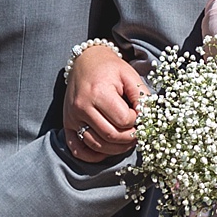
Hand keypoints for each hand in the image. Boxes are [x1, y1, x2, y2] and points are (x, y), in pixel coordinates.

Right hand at [64, 45, 145, 161]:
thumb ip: (141, 97)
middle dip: (129, 138)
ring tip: (126, 139)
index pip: (123, 120)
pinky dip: (93, 155)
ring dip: (116, 148)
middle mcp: (82, 107)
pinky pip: (78, 149)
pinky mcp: (67, 124)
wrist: (85, 61)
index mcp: (98, 92)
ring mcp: (72, 117)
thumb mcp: (129, 75)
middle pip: (111, 136)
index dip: (136, 120)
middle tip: (137, 132)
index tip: (137, 114)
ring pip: (97, 145)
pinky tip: (106, 150)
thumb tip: (148, 119)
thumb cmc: (110, 68)